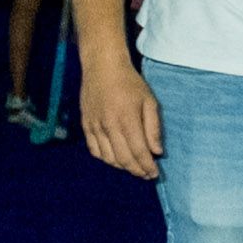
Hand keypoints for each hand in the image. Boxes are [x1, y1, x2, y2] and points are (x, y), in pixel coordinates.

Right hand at [82, 55, 161, 179]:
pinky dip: (105, 159)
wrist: (102, 68)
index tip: (154, 174)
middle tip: (146, 175)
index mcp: (127, 120)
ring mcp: (95, 127)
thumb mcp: (149, 101)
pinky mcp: (86, 125)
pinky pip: (94, 150)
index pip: (139, 152)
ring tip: (133, 168)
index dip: (147, 166)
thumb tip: (156, 151)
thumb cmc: (130, 83)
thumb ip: (153, 128)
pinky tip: (115, 159)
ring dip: (122, 167)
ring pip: (108, 157)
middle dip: (137, 170)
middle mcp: (109, 126)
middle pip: (123, 159)